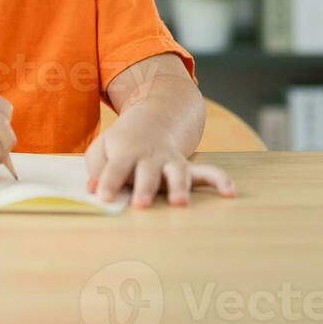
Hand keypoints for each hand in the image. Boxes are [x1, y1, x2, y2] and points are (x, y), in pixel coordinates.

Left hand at [85, 102, 236, 207]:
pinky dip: (220, 180)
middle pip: (147, 173)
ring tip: (180, 203)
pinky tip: (230, 191)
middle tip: (140, 204)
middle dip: (144, 188)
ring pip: (178, 173)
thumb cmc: (121, 144)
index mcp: (125, 153)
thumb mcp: (101, 149)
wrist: (153, 119)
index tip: (103, 198)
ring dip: (179, 187)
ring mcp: (171, 162)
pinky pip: (208, 172)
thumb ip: (96, 168)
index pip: (114, 169)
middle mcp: (150, 158)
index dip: (108, 183)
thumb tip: (92, 189)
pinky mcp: (188, 167)